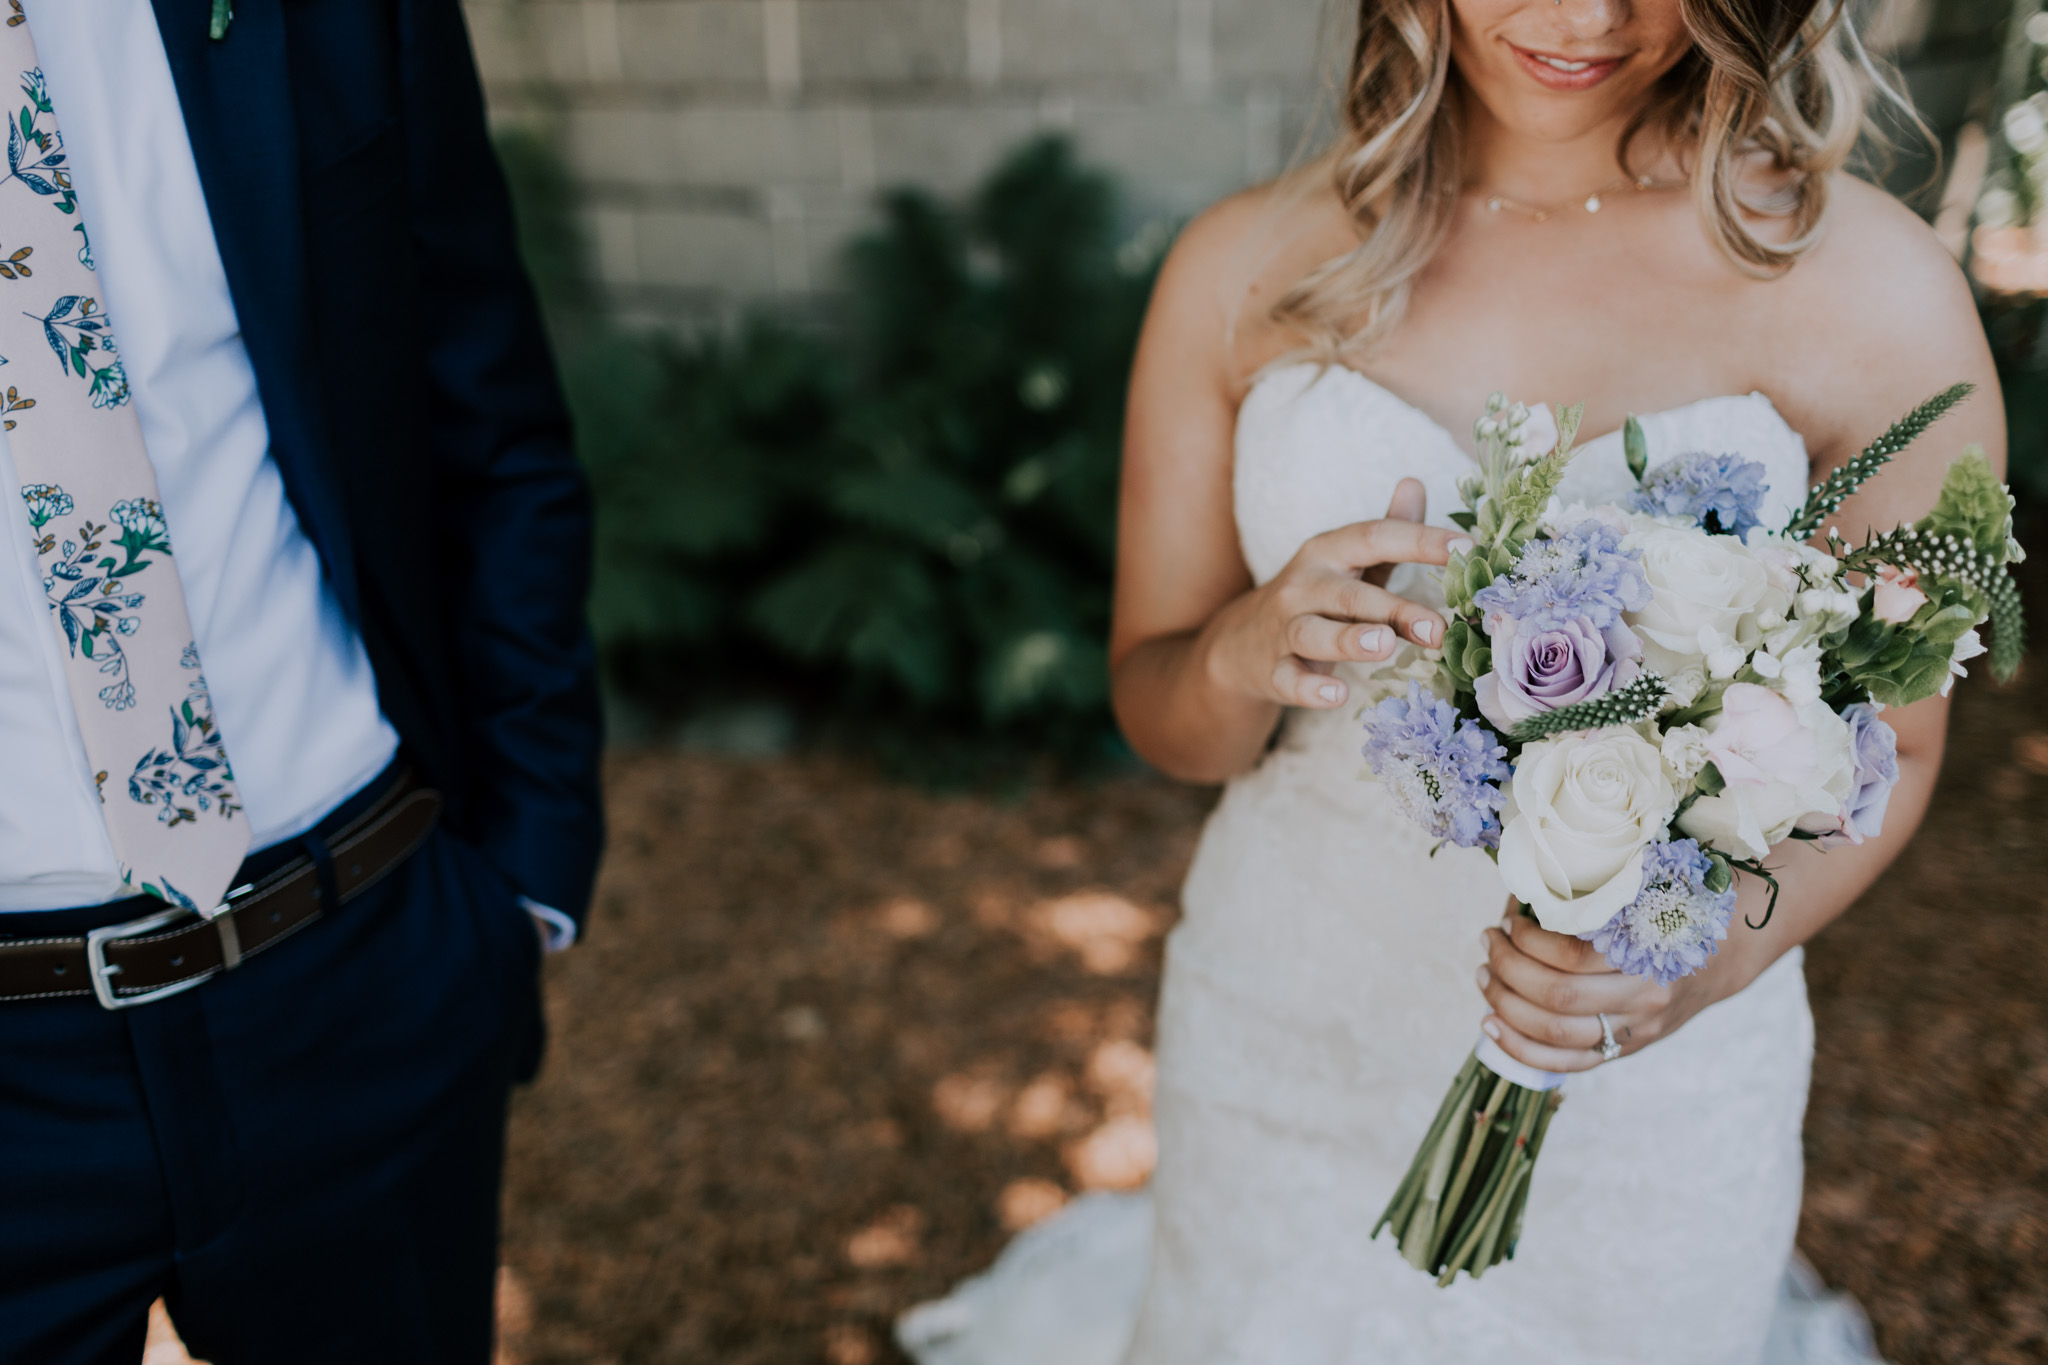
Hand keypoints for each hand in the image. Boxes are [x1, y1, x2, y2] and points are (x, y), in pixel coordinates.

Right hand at [1200, 479, 1469, 709]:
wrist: (1241, 643)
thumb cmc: (1314, 599)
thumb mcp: (1347, 561)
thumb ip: (1386, 529)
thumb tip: (1415, 482)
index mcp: (1328, 552)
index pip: (1375, 538)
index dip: (1420, 540)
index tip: (1466, 549)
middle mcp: (1304, 585)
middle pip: (1349, 593)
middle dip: (1394, 609)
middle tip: (1438, 628)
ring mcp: (1285, 628)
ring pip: (1314, 632)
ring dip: (1349, 638)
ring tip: (1384, 644)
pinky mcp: (1273, 670)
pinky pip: (1290, 679)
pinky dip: (1310, 689)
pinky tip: (1336, 696)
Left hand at [1476, 905, 1717, 1071]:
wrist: (1725, 956)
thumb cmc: (1673, 912)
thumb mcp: (1646, 892)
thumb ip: (1596, 894)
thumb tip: (1522, 894)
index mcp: (1650, 952)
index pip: (1574, 956)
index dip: (1529, 941)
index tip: (1508, 921)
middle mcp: (1644, 998)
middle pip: (1558, 996)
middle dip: (1509, 968)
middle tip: (1488, 942)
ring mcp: (1635, 1031)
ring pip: (1555, 1032)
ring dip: (1505, 1004)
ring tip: (1484, 976)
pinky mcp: (1624, 1051)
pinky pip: (1566, 1063)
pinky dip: (1521, 1048)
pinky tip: (1490, 1025)